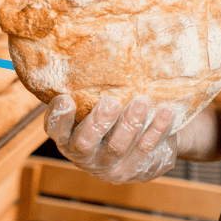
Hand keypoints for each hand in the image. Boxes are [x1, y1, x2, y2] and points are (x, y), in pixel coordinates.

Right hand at [44, 93, 178, 183]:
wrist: (141, 144)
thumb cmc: (110, 115)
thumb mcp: (93, 105)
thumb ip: (87, 90)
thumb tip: (90, 51)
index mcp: (68, 137)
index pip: (55, 130)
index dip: (58, 117)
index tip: (66, 98)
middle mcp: (85, 156)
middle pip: (85, 143)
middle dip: (98, 122)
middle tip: (112, 102)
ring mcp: (111, 166)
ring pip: (118, 148)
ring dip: (130, 124)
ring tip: (142, 102)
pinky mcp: (137, 169)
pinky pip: (147, 150)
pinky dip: (157, 129)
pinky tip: (166, 111)